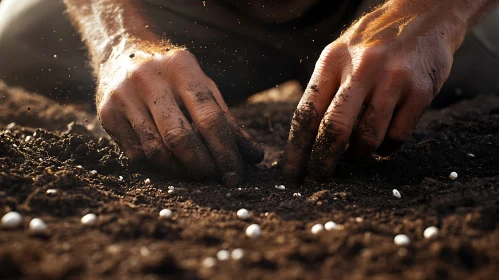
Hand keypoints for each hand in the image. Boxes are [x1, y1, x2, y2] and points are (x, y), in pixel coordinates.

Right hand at [97, 42, 262, 185]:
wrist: (122, 51)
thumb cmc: (174, 75)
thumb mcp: (203, 85)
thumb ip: (228, 120)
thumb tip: (254, 157)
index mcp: (181, 68)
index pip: (209, 117)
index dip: (225, 151)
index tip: (235, 176)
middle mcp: (149, 79)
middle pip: (179, 138)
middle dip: (201, 165)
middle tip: (214, 177)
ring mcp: (123, 96)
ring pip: (156, 150)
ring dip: (179, 170)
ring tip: (194, 172)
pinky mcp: (106, 114)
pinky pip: (136, 154)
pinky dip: (157, 165)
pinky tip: (169, 162)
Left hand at [283, 4, 456, 181]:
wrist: (424, 15)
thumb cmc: (372, 44)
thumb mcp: (340, 55)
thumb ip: (324, 91)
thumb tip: (308, 142)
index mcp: (333, 61)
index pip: (307, 113)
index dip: (296, 148)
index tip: (291, 172)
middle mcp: (361, 69)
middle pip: (335, 129)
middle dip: (322, 162)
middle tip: (317, 178)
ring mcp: (393, 80)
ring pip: (367, 138)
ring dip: (359, 154)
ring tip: (357, 151)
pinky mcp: (420, 92)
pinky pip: (397, 137)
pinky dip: (385, 149)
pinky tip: (382, 142)